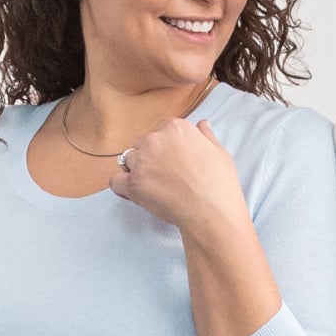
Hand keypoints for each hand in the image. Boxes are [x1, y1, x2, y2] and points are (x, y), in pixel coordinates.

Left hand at [111, 118, 249, 237]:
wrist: (212, 210)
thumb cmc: (219, 183)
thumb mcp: (219, 151)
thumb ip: (205, 136)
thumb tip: (202, 124)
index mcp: (176, 127)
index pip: (161, 133)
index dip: (166, 149)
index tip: (173, 163)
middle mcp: (156, 139)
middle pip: (142, 145)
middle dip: (150, 159)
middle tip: (165, 177)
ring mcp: (142, 161)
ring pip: (128, 161)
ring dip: (136, 171)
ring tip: (153, 188)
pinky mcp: (133, 183)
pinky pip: (115, 181)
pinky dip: (121, 187)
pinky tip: (133, 194)